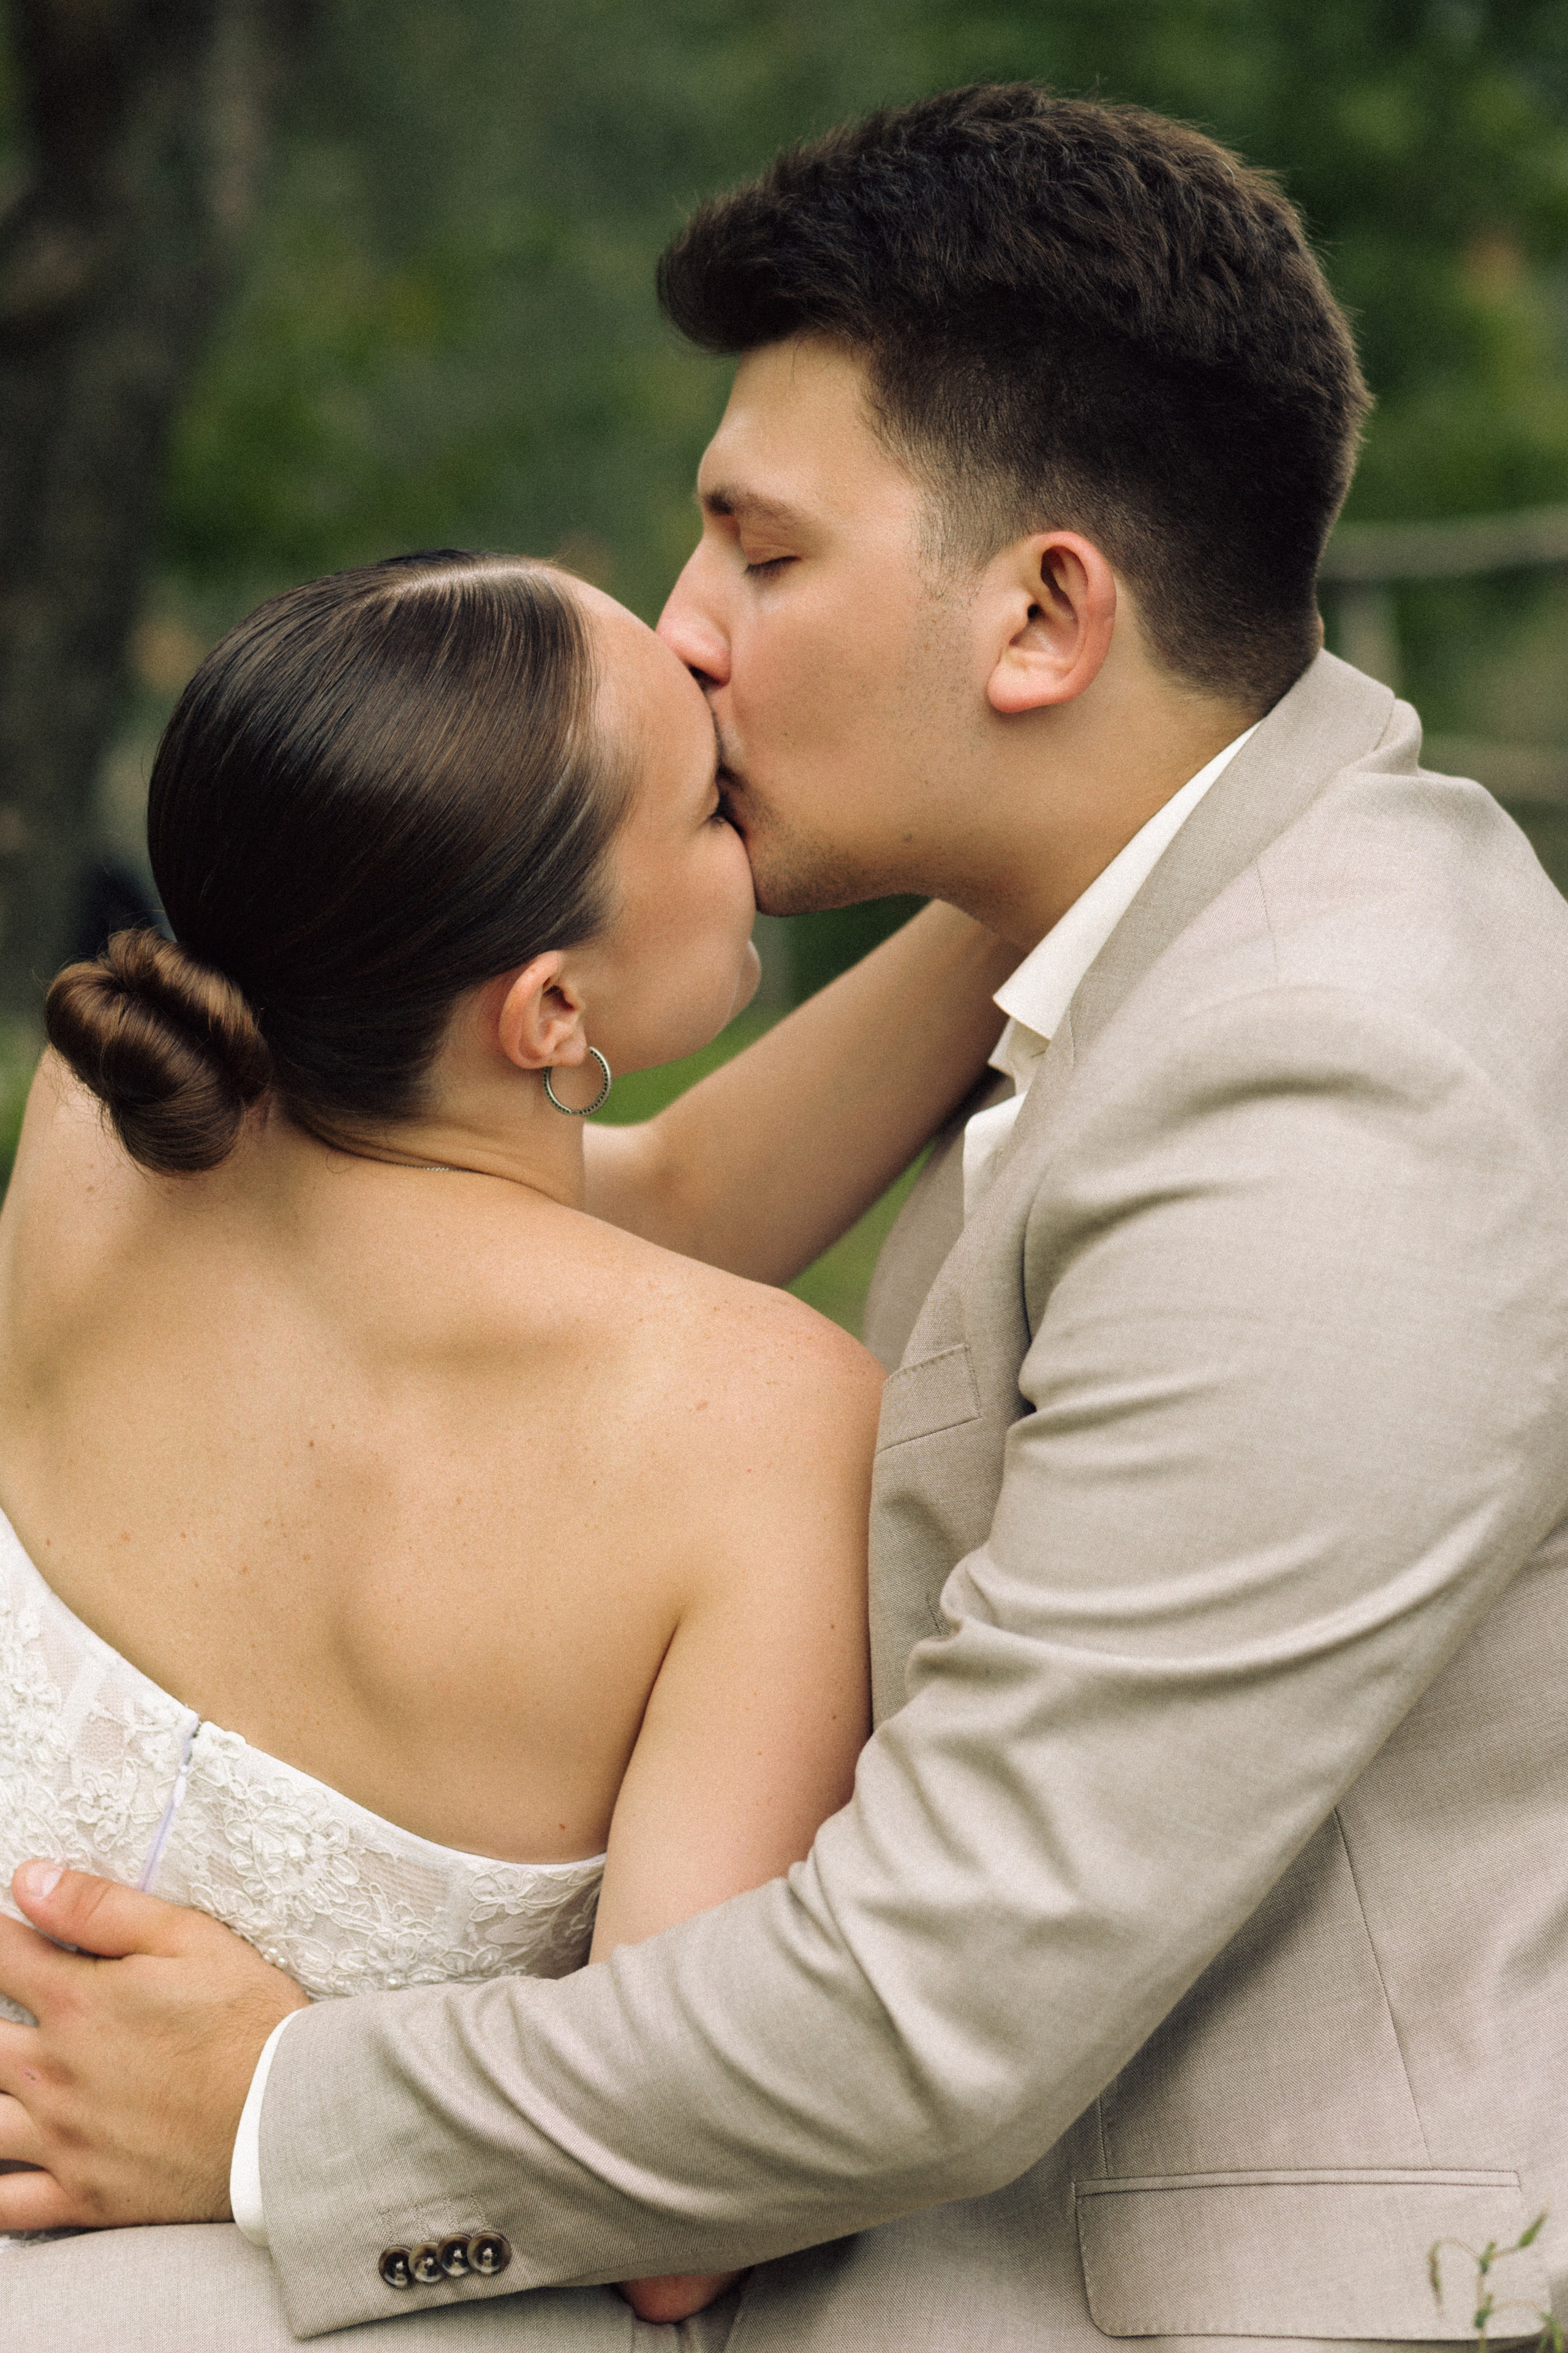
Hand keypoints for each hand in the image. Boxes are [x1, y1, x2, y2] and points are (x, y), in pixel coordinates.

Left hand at [0, 1861, 308, 2229]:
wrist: (290, 2116)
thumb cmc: (248, 2021)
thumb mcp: (189, 1938)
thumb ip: (100, 1908)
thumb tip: (28, 1880)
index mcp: (77, 2002)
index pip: (0, 1956)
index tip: (1, 1939)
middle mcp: (55, 2072)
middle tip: (11, 2012)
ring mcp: (64, 2139)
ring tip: (7, 2075)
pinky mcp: (83, 2196)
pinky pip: (5, 2206)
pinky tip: (0, 2162)